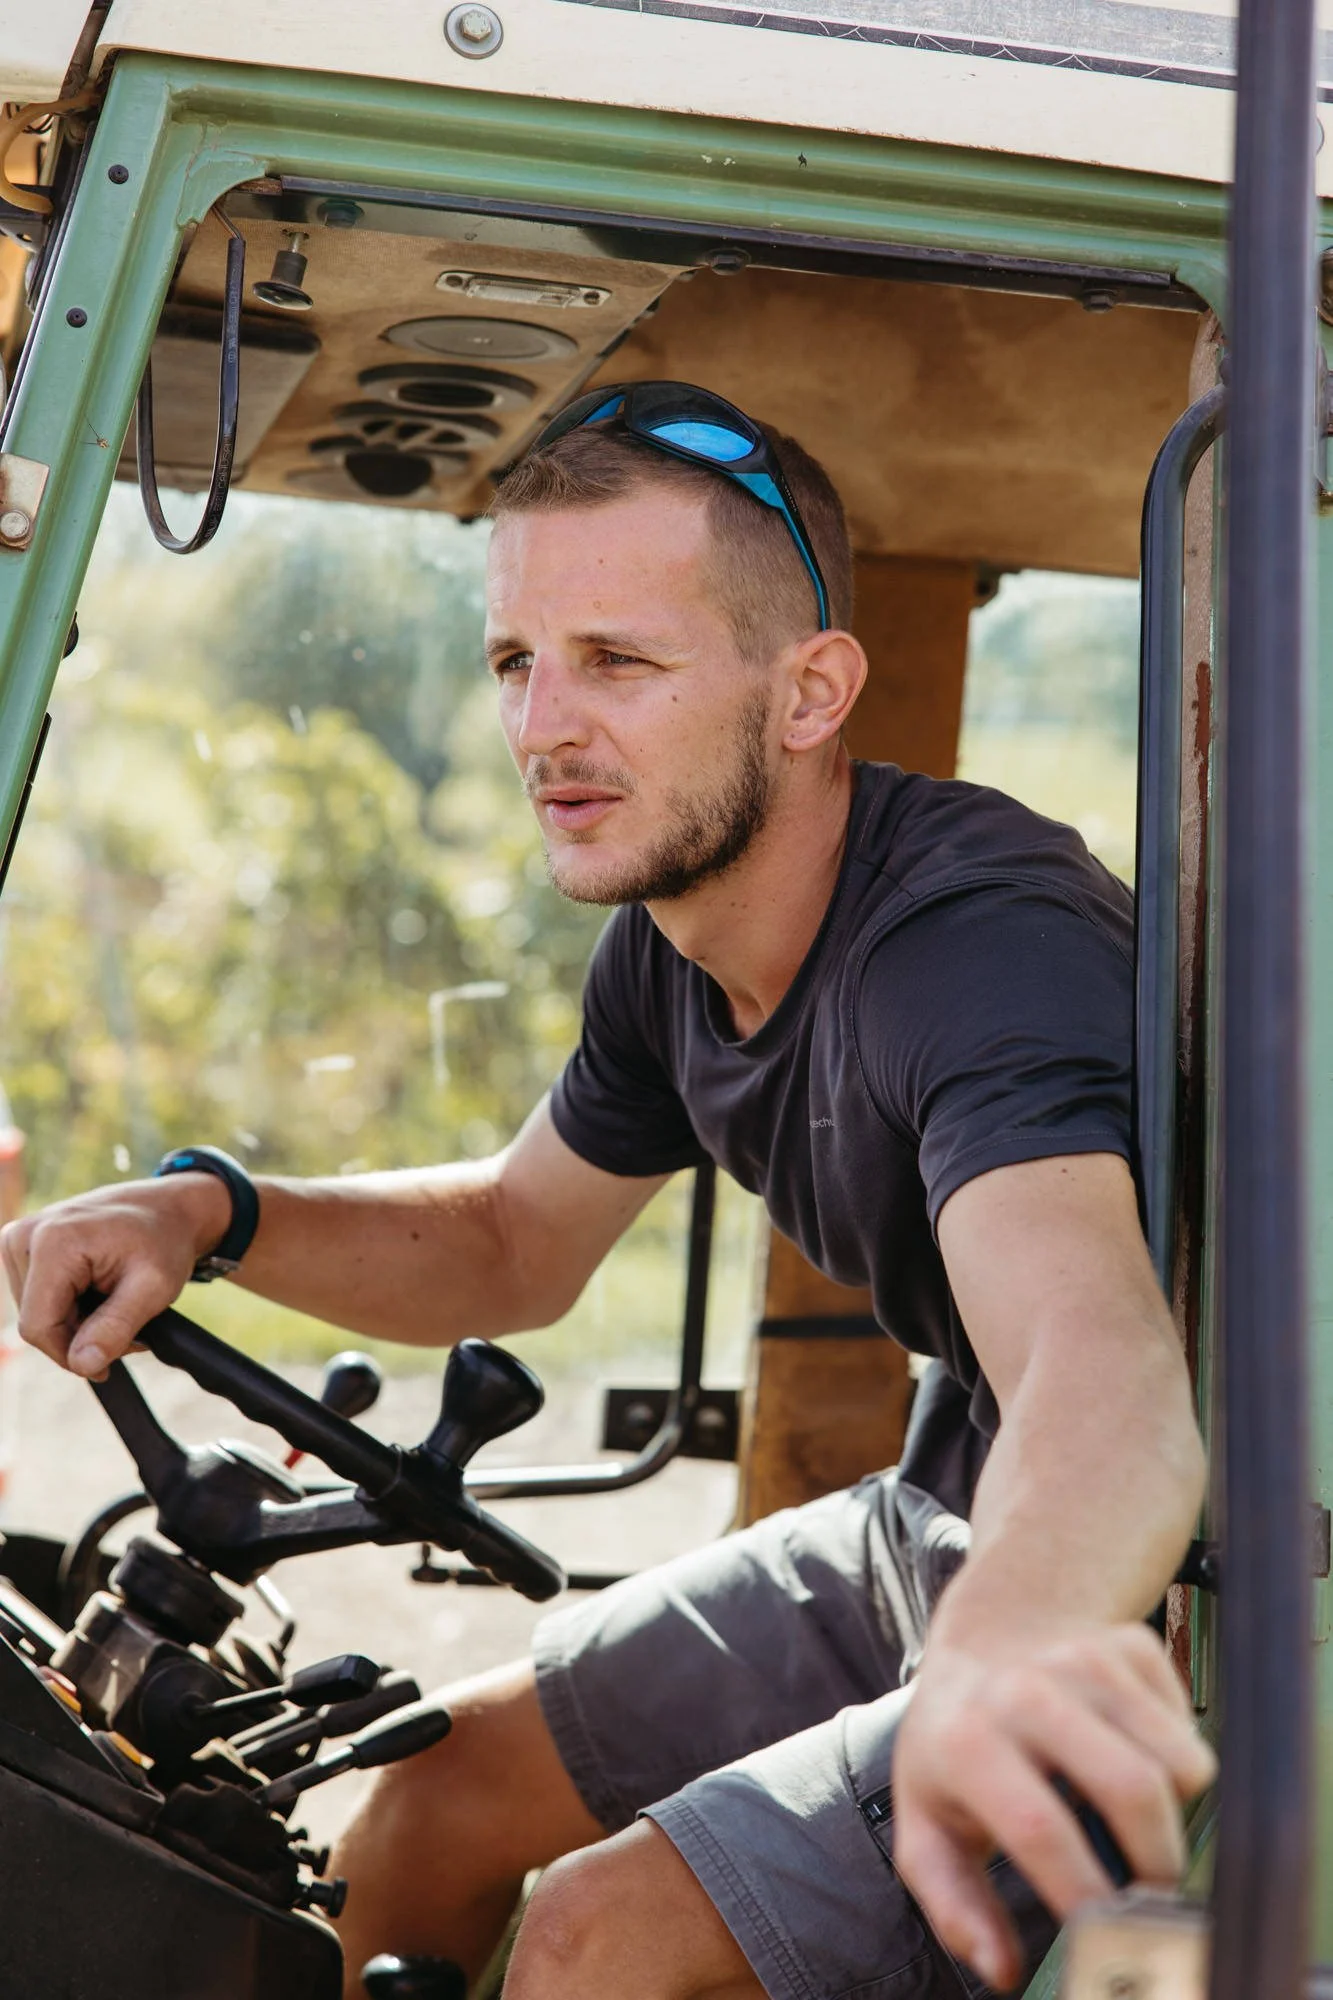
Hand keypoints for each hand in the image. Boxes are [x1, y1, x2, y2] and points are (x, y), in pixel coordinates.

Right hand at [1, 1174, 230, 1376]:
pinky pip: (37, 1297)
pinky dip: (69, 1306)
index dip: (71, 1354)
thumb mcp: (154, 1287)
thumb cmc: (164, 1242)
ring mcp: (20, 1238)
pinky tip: (97, 1294)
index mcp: (53, 1242)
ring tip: (115, 1305)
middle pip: (36, 1321)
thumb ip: (116, 1327)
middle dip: (79, 1336)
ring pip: (36, 1313)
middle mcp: (26, 1235)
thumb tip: (82, 1365)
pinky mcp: (23, 1245)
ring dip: (76, 1322)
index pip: (38, 1326)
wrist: (167, 1208)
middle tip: (125, 1325)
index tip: (109, 1360)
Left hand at [891, 1622, 1216, 1991]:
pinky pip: (1191, 1732)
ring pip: (1178, 1766)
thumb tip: (1001, 1968)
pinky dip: (1177, 1768)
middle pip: (1134, 1790)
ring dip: (1171, 1819)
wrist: (988, 1638)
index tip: (1106, 1936)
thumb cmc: (958, 1745)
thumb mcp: (928, 1823)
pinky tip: (1132, 1761)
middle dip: (1156, 1865)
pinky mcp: (1132, 1646)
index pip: (1042, 1830)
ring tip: (1132, 1829)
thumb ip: (954, 1904)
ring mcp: (1085, 1658)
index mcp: (968, 1740)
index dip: (1086, 1895)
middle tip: (1146, 1897)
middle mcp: (1027, 1689)